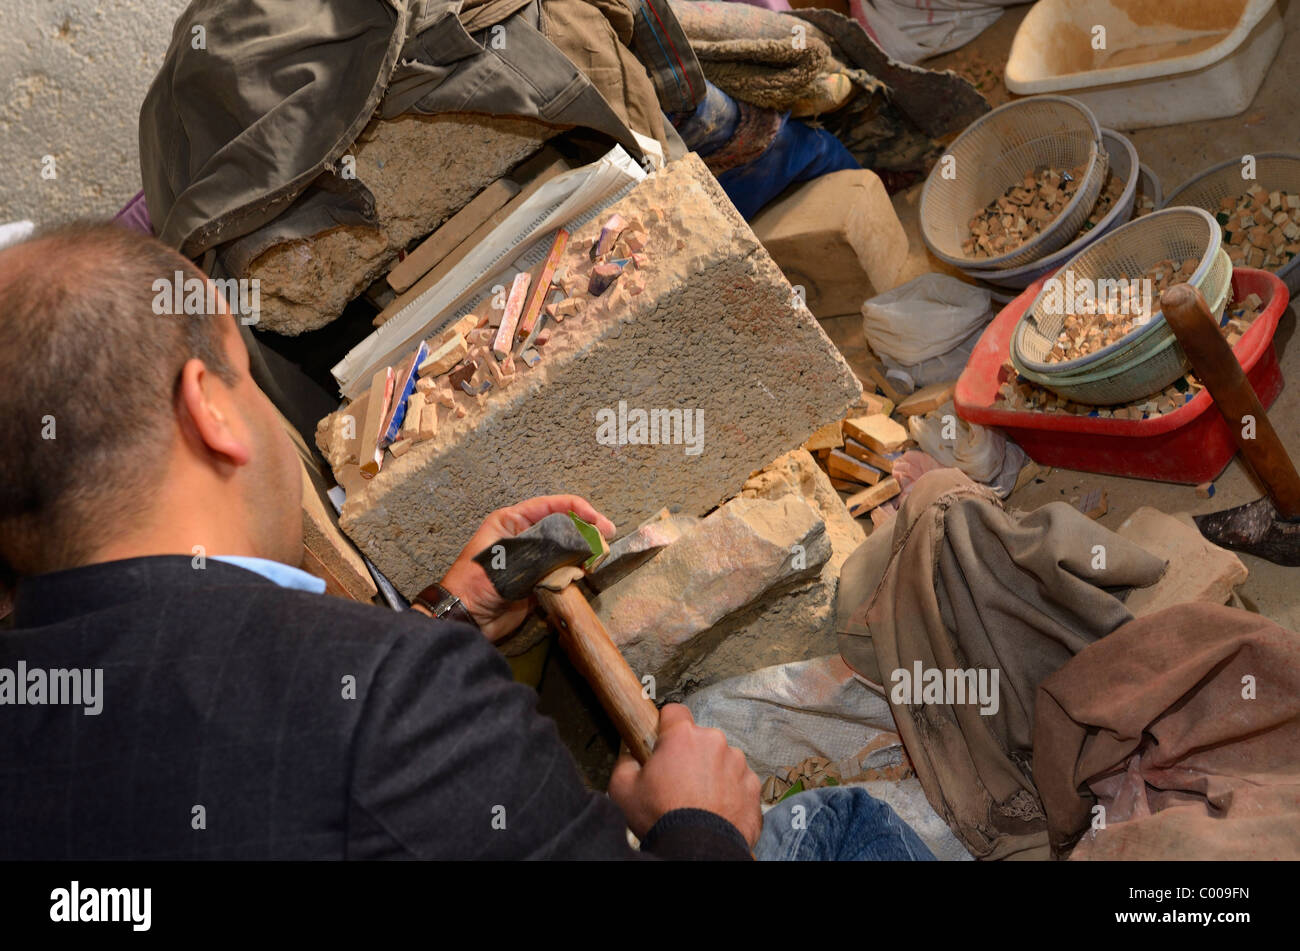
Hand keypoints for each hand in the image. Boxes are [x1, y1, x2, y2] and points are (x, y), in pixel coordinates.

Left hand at [437, 495, 614, 641]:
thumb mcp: (508, 557)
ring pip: (566, 550)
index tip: (598, 520)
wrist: (466, 619)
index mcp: (512, 522)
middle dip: (585, 531)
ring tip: (599, 559)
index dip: (577, 509)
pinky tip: (586, 575)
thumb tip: (575, 546)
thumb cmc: (478, 582)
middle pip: (563, 527)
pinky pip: (563, 573)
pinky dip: (576, 573)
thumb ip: (541, 549)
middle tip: (606, 541)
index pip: (551, 506)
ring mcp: (533, 560)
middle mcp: (525, 537)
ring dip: (583, 554)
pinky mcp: (539, 582)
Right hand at [608, 704, 761, 846]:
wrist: (698, 850)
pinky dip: (728, 791)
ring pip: (720, 759)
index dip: (665, 726)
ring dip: (710, 772)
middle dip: (689, 755)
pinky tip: (715, 808)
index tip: (663, 742)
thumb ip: (625, 763)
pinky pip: (738, 780)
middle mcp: (715, 742)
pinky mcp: (753, 785)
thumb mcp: (623, 789)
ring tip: (697, 799)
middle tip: (676, 782)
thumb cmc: (663, 819)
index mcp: (683, 736)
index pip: (674, 712)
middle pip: (699, 739)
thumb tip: (629, 756)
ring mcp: (738, 763)